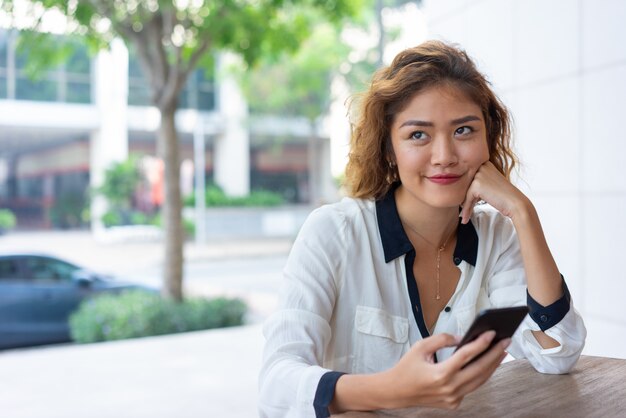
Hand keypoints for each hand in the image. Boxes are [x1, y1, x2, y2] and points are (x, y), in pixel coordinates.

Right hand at [382, 331, 509, 409]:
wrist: (396, 392)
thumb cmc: (406, 368)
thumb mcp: (420, 347)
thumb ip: (442, 340)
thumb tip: (462, 338)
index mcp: (440, 374)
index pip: (467, 355)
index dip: (481, 343)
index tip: (492, 333)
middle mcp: (449, 388)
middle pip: (480, 369)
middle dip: (495, 354)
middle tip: (505, 341)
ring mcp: (453, 398)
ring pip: (479, 381)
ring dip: (492, 366)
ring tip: (501, 352)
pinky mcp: (453, 403)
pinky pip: (471, 387)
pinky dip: (480, 375)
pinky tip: (486, 364)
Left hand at [459, 161, 528, 223]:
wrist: (515, 203)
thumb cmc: (504, 196)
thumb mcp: (489, 184)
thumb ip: (477, 182)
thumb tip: (458, 189)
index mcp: (484, 163)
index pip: (469, 177)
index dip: (466, 190)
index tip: (464, 203)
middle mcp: (481, 166)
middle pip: (465, 184)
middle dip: (465, 198)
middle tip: (464, 210)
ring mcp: (479, 175)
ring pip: (464, 192)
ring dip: (464, 205)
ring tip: (465, 215)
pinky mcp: (476, 185)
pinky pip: (466, 199)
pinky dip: (466, 209)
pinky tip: (465, 218)